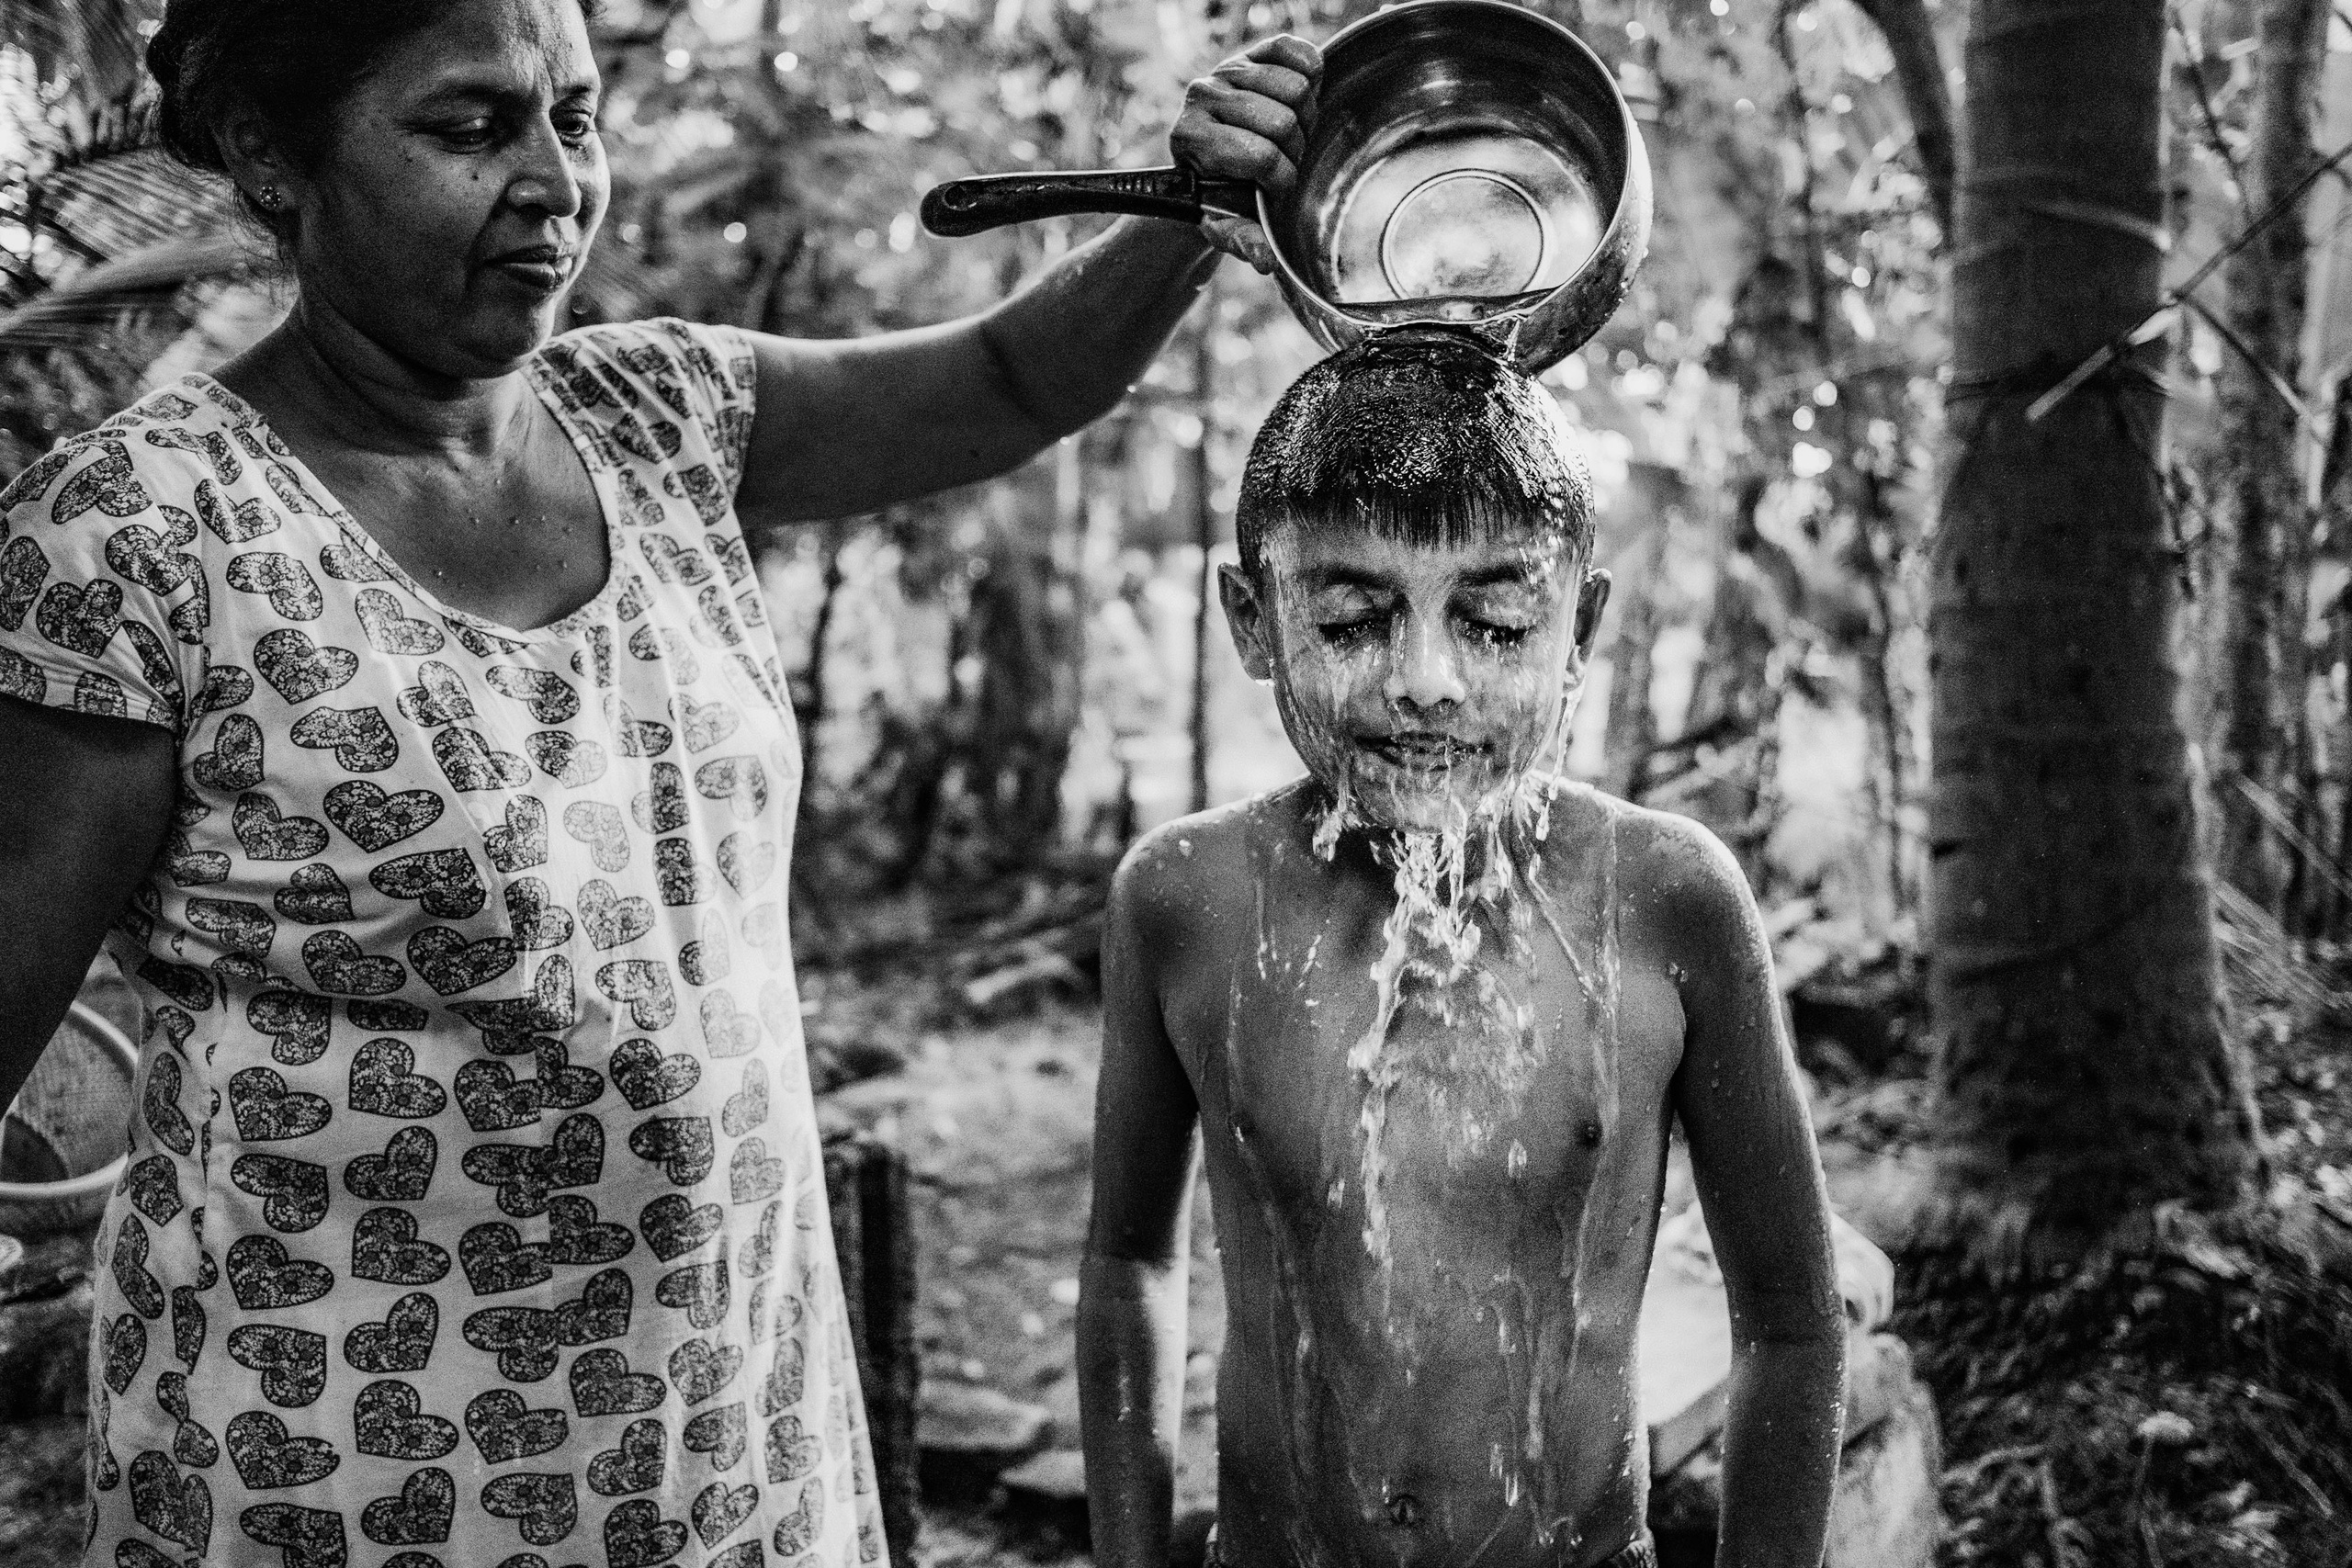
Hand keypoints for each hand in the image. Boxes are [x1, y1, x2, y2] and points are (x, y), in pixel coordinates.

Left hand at [1169, 34, 1320, 273]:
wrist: (1214, 163)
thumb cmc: (1222, 197)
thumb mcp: (1229, 225)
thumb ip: (1246, 242)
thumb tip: (1267, 261)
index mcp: (1190, 138)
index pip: (1261, 156)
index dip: (1280, 179)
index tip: (1273, 189)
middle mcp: (1201, 95)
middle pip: (1283, 121)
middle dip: (1295, 149)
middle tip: (1285, 159)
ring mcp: (1226, 69)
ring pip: (1296, 87)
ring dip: (1305, 117)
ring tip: (1289, 134)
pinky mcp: (1251, 50)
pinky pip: (1297, 51)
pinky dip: (1312, 74)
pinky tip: (1299, 100)